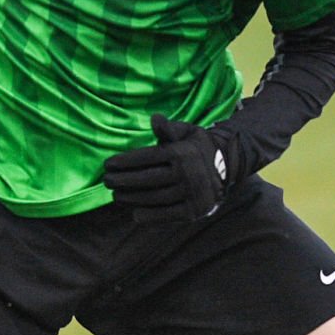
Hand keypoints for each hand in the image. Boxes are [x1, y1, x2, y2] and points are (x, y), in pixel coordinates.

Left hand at [102, 115, 230, 222]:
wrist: (227, 168)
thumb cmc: (196, 148)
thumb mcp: (186, 132)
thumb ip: (168, 128)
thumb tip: (154, 118)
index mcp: (181, 152)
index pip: (146, 158)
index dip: (124, 162)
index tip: (107, 165)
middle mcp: (186, 173)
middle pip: (146, 179)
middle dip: (122, 181)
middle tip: (107, 181)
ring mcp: (191, 194)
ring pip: (154, 198)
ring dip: (131, 198)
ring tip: (116, 196)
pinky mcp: (194, 211)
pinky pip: (166, 215)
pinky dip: (149, 216)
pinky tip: (134, 213)